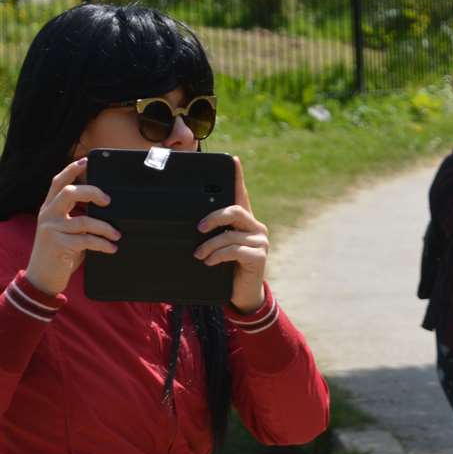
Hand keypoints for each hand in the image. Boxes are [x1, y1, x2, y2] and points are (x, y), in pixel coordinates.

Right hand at [24, 157, 117, 295]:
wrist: (43, 277)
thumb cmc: (60, 252)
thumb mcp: (66, 231)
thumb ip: (78, 219)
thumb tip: (107, 211)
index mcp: (49, 208)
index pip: (58, 183)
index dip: (72, 170)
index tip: (86, 161)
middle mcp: (48, 215)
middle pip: (70, 193)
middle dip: (92, 192)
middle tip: (108, 201)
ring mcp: (52, 229)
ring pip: (84, 220)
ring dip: (105, 228)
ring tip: (117, 235)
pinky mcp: (58, 244)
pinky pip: (87, 240)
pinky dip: (103, 244)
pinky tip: (112, 248)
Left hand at [195, 157, 268, 312]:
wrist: (242, 293)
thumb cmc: (226, 267)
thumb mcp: (218, 246)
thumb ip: (212, 232)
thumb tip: (191, 223)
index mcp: (245, 221)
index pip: (241, 194)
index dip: (238, 177)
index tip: (234, 160)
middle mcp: (256, 227)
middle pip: (234, 211)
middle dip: (213, 218)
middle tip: (198, 228)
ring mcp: (260, 241)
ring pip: (229, 235)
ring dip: (209, 246)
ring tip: (199, 256)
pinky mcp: (259, 256)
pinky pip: (234, 250)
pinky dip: (218, 256)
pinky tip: (210, 262)